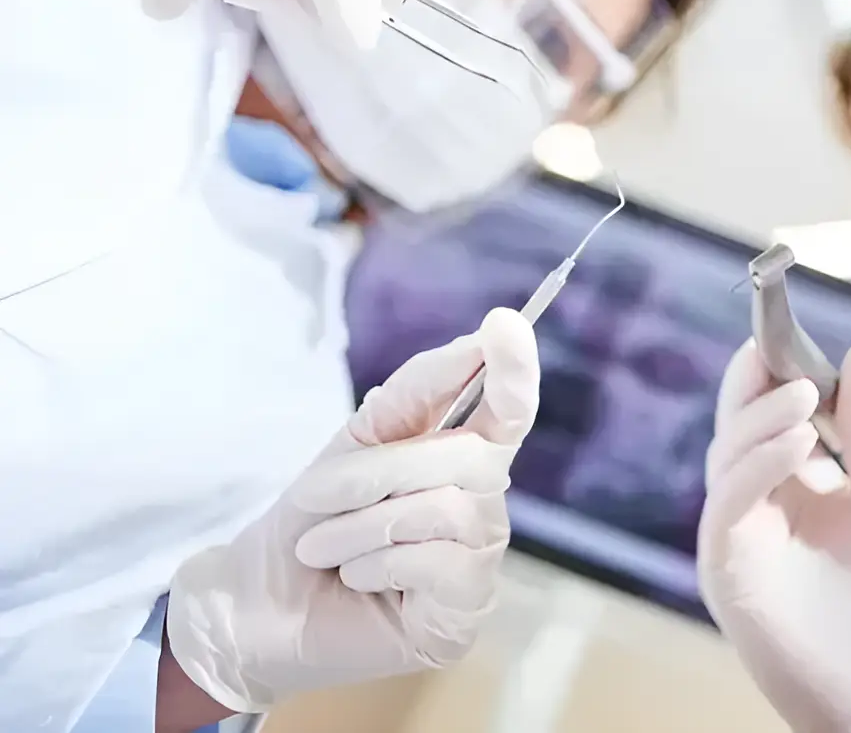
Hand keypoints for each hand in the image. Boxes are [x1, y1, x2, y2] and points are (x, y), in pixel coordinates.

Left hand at [165, 308, 538, 712]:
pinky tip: (356, 578)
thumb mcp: (352, 445)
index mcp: (458, 457)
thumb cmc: (305, 525)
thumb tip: (476, 343)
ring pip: (447, 508)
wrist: (251, 609)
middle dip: (380, 470)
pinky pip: (442, 562)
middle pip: (469, 455)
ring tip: (322, 548)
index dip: (515, 369)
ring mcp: (478, 558)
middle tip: (314, 495)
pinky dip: (381, 564)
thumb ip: (415, 397)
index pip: (508, 409)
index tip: (504, 325)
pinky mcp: (466, 609)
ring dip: (365, 525)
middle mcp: (481, 503)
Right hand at [698, 339, 850, 732]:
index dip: (772, 371)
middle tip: (777, 347)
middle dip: (753, 383)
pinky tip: (797, 444)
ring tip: (806, 397)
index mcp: (793, 483)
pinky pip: (728, 504)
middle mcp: (757, 503)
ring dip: (761, 421)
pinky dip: (757, 467)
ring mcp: (738, 534)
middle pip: (737, 426)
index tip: (782, 330)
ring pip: (727, 457)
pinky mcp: (727, 567)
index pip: (768, 413)